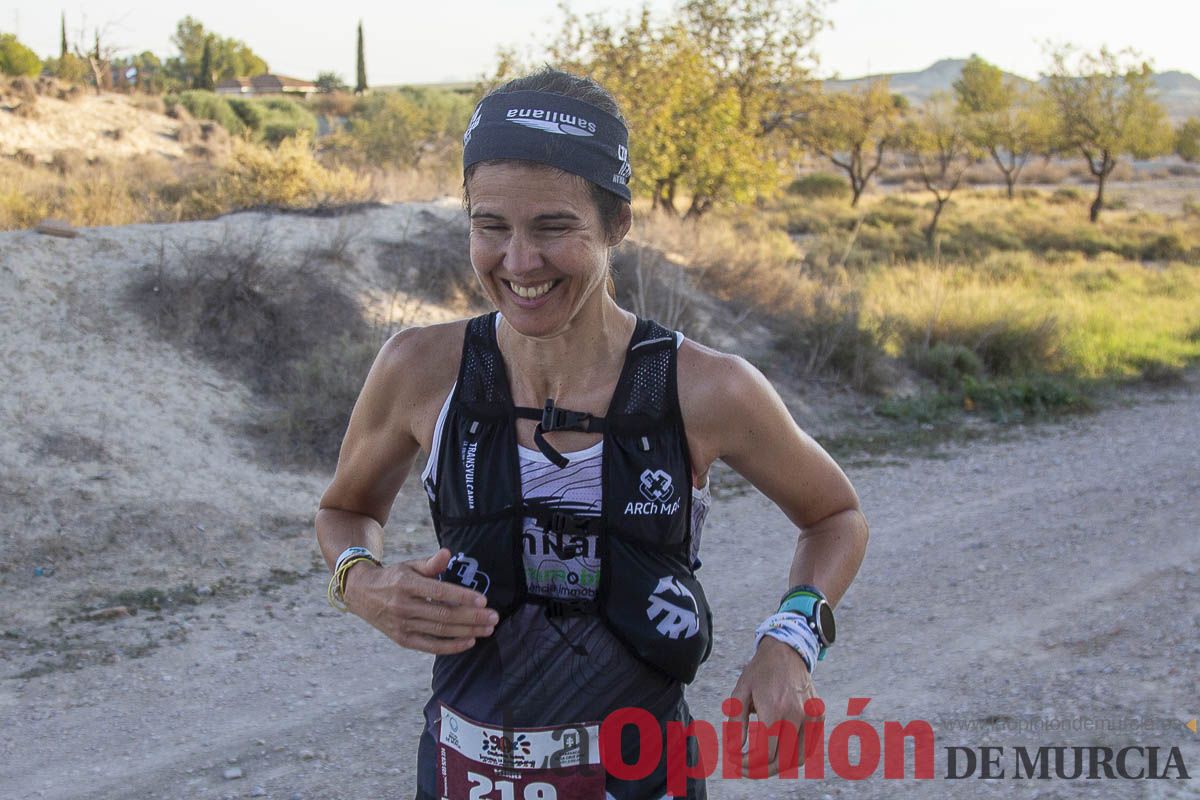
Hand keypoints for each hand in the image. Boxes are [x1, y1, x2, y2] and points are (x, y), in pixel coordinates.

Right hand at [343, 548, 498, 654]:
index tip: (483, 600)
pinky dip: (451, 646)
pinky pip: (430, 646)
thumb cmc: (393, 578)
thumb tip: (447, 553)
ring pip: (440, 631)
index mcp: (406, 584)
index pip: (439, 592)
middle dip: (471, 617)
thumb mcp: (409, 566)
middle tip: (493, 617)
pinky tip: (469, 641)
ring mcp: (402, 625)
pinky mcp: (402, 640)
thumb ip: (430, 563)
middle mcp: (403, 606)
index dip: (462, 597)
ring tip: (487, 629)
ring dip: (467, 631)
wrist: (361, 594)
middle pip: (443, 615)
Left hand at [726, 637, 823, 776]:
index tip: (736, 759)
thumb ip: (736, 723)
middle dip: (760, 770)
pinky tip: (779, 754)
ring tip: (761, 765)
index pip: (764, 753)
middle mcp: (797, 715)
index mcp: (776, 710)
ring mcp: (811, 717)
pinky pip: (809, 746)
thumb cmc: (760, 671)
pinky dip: (795, 756)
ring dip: (779, 767)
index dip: (747, 762)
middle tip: (746, 768)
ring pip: (798, 758)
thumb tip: (735, 749)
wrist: (786, 650)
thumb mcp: (740, 692)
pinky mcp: (818, 716)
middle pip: (781, 760)